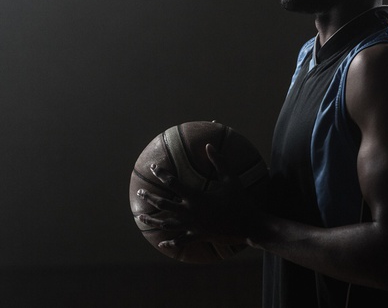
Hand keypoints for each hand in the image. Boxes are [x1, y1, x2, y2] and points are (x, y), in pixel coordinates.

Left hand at [137, 143, 261, 248]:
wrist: (248, 225)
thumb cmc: (240, 200)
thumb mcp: (231, 178)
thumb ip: (219, 161)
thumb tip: (208, 145)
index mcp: (195, 197)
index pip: (172, 183)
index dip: (161, 174)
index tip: (153, 168)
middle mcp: (189, 212)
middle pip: (163, 204)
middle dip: (149, 198)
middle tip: (139, 192)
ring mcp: (192, 226)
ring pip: (166, 224)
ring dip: (151, 221)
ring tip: (140, 218)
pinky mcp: (197, 236)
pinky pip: (180, 240)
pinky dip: (170, 241)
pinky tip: (161, 242)